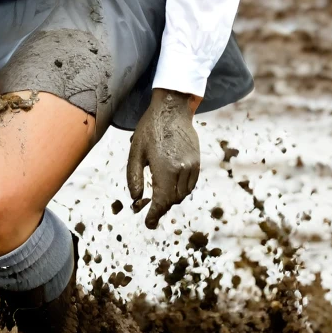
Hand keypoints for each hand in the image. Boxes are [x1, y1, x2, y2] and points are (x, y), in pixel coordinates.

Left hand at [126, 88, 200, 228]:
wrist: (172, 108)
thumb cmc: (150, 128)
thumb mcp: (135, 151)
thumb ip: (134, 177)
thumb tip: (136, 199)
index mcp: (165, 169)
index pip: (162, 202)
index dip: (155, 215)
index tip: (149, 224)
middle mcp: (182, 170)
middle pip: (173, 200)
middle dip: (162, 208)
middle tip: (150, 212)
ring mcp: (192, 165)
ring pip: (184, 193)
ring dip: (172, 200)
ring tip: (160, 200)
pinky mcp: (197, 160)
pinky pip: (191, 183)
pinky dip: (181, 190)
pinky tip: (171, 186)